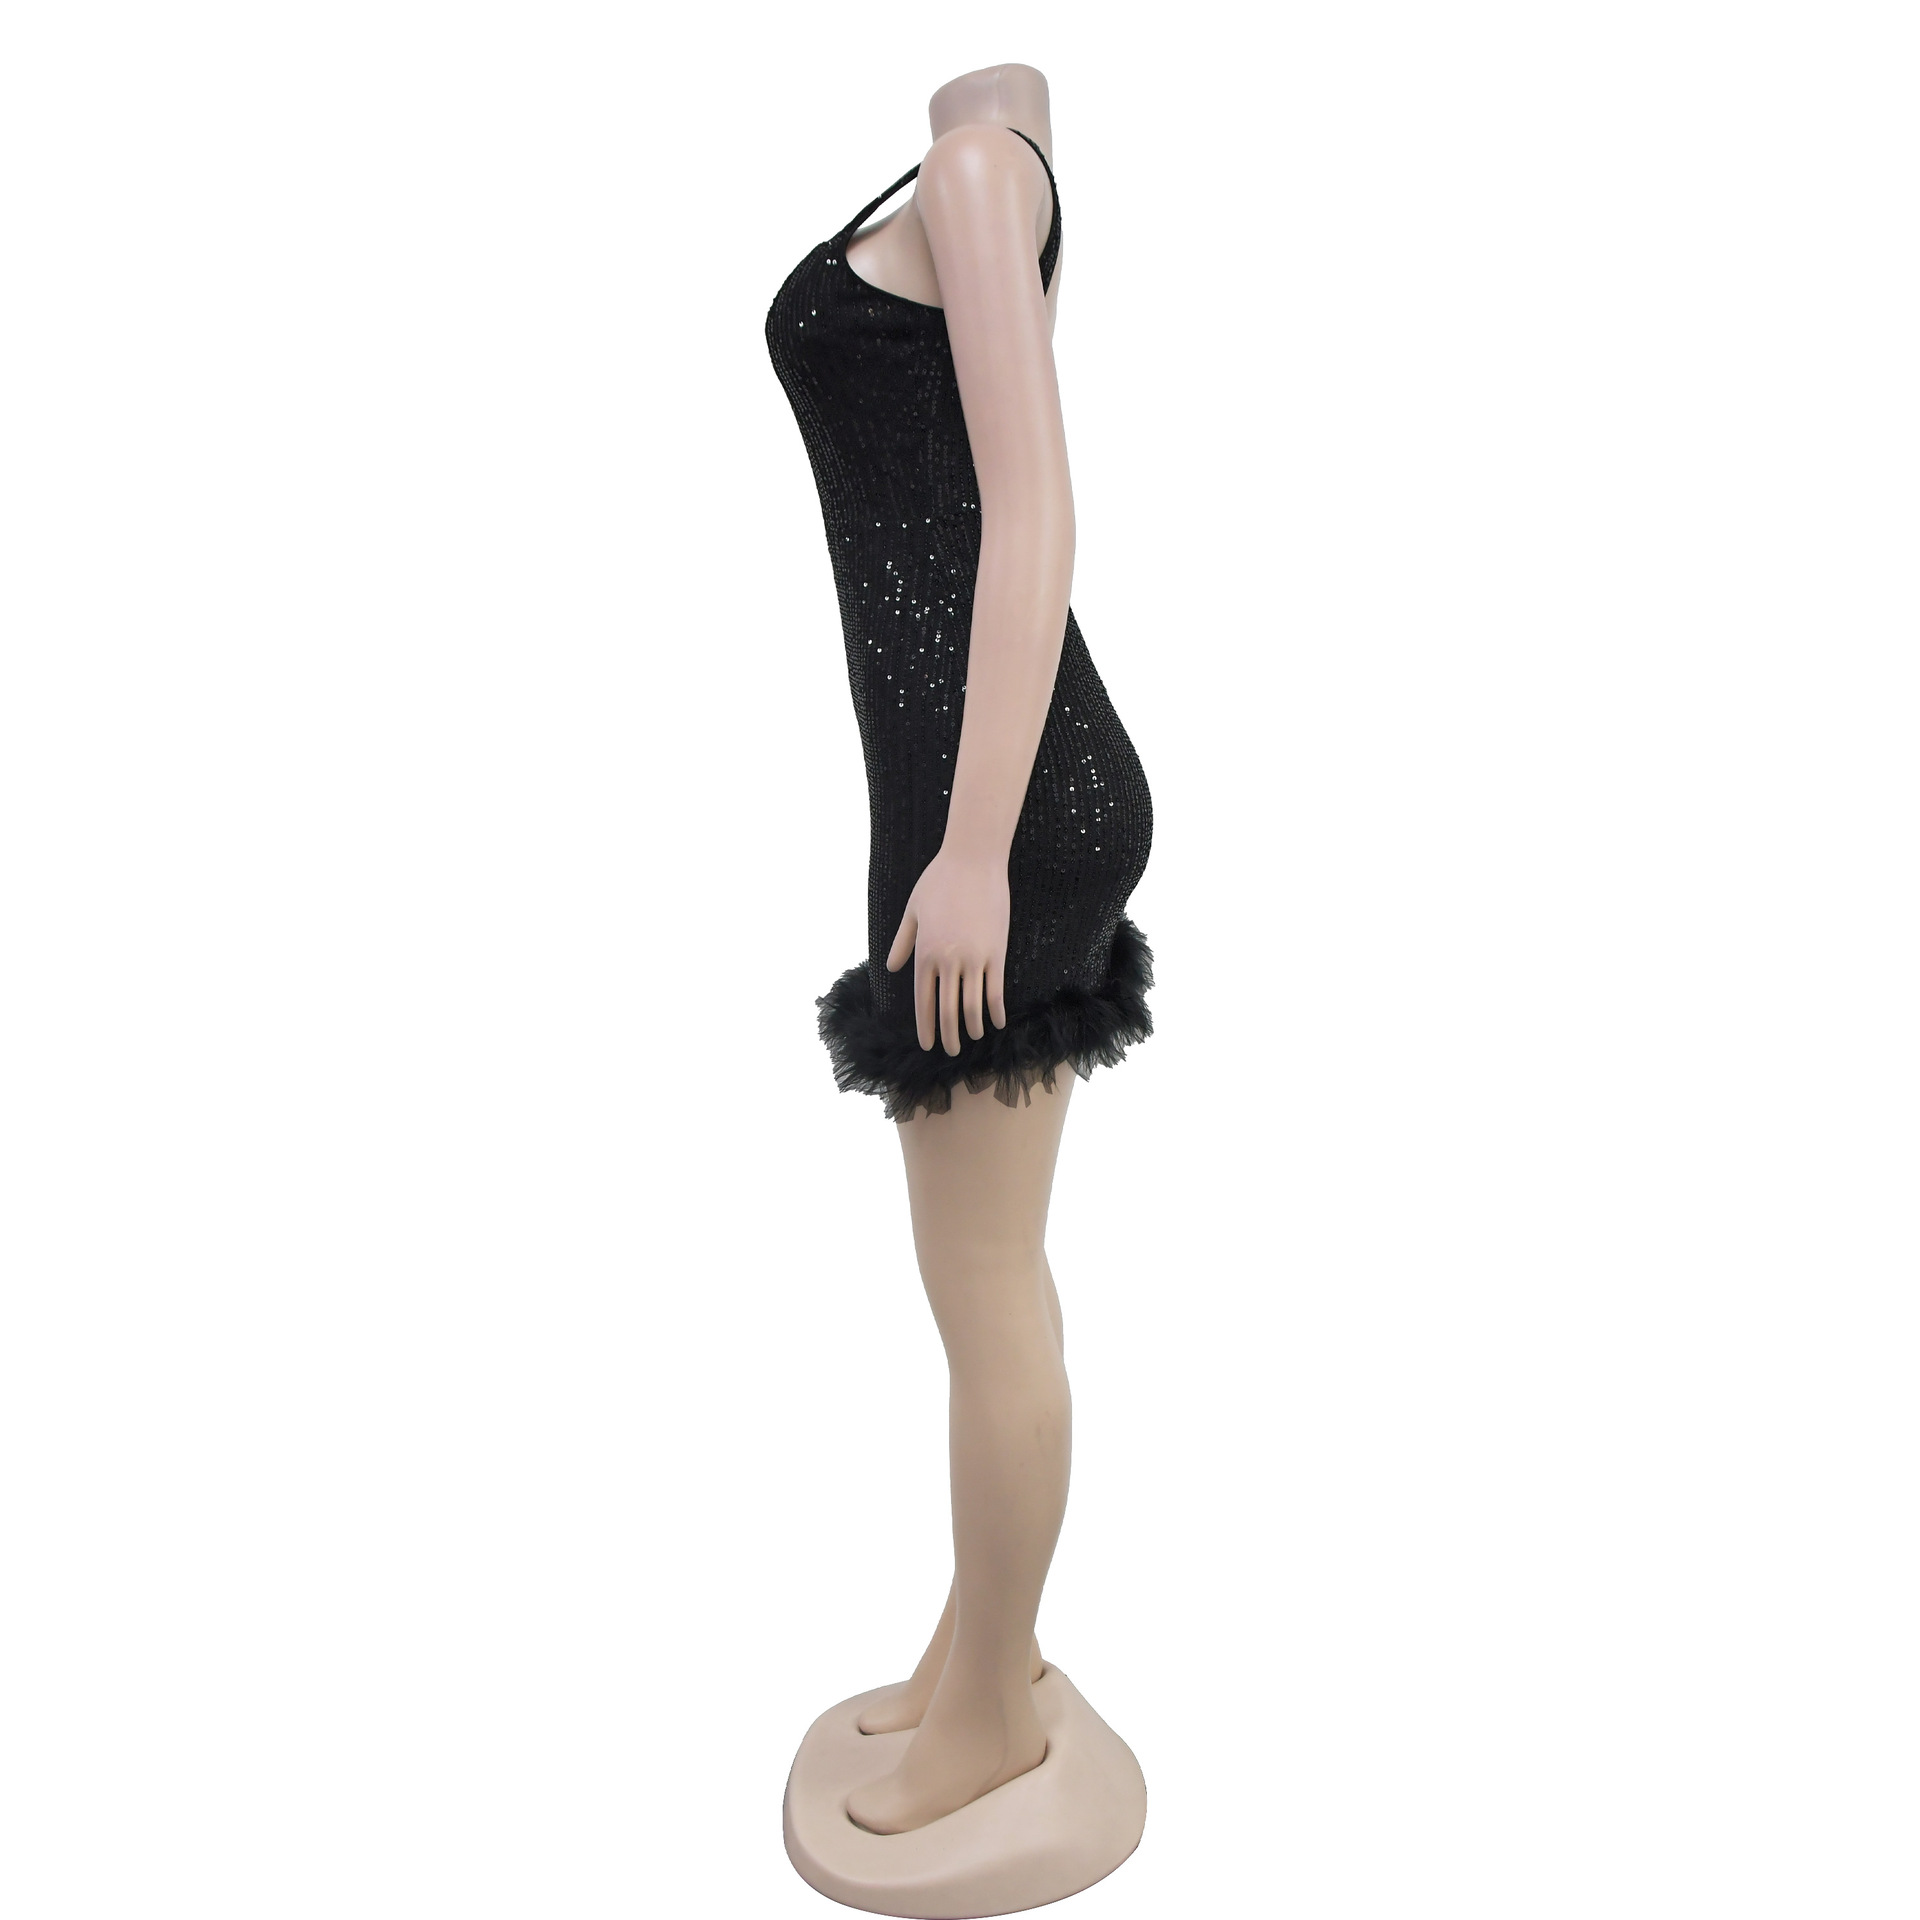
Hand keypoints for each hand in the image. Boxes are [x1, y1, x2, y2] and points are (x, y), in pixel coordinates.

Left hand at [885, 848, 1010, 1054]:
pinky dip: (995, 1010)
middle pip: (948, 1010)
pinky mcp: (996, 952)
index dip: (925, 1026)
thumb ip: (903, 942)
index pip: (923, 1001)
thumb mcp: (912, 911)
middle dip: (948, 1035)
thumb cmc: (938, 881)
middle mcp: (947, 961)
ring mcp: (973, 959)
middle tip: (950, 1052)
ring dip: (972, 1027)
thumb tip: (892, 968)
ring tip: (972, 1038)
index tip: (928, 1045)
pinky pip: (995, 990)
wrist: (972, 861)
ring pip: (973, 1006)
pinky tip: (996, 1022)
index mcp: (924, 953)